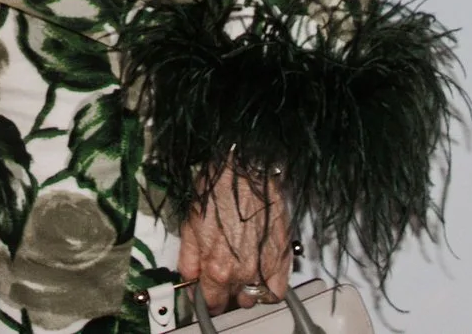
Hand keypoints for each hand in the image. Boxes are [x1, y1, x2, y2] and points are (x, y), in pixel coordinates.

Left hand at [177, 165, 292, 310]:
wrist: (245, 169)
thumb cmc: (219, 190)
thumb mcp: (190, 226)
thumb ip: (188, 260)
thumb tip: (189, 279)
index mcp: (217, 267)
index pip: (211, 303)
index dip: (207, 299)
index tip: (207, 293)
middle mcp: (243, 272)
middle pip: (234, 301)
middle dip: (227, 294)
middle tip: (223, 280)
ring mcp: (265, 266)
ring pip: (255, 298)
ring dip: (247, 291)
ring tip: (241, 275)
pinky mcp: (282, 257)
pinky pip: (277, 290)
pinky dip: (269, 289)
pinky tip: (261, 277)